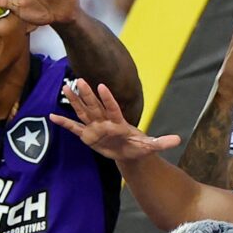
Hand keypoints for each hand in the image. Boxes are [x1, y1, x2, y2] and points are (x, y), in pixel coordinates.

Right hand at [55, 78, 182, 162]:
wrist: (130, 152)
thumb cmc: (139, 147)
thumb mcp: (151, 146)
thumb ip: (162, 142)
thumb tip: (179, 140)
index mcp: (119, 121)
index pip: (113, 108)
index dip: (108, 98)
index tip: (102, 86)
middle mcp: (105, 121)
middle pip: (95, 106)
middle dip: (88, 94)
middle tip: (80, 79)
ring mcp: (95, 126)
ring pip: (83, 111)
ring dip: (75, 100)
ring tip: (66, 87)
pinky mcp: (87, 135)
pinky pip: (74, 128)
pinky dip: (64, 123)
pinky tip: (52, 116)